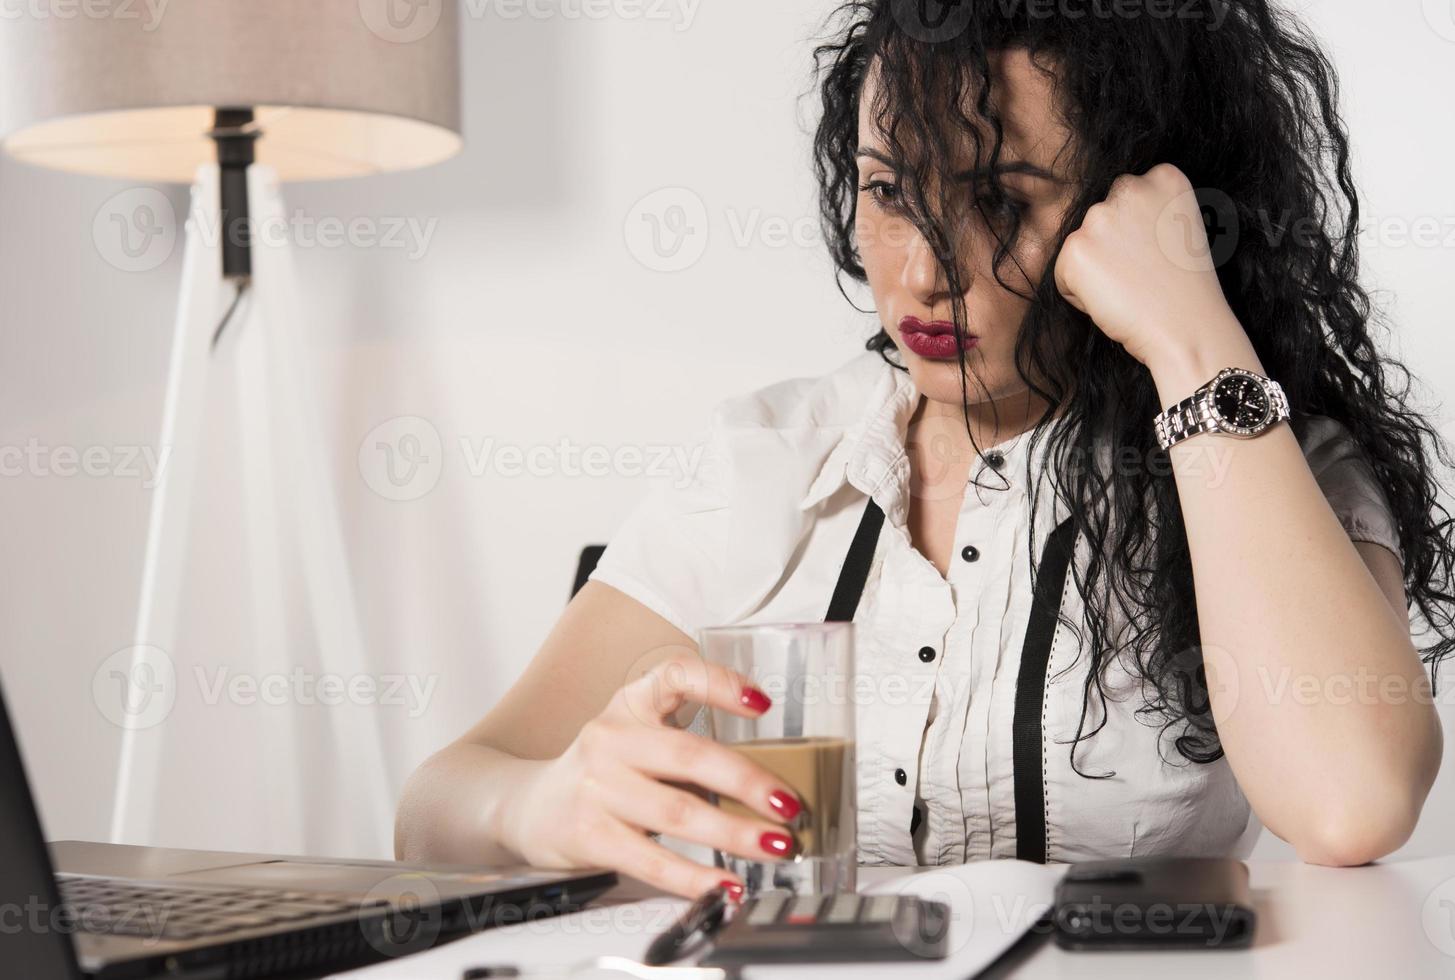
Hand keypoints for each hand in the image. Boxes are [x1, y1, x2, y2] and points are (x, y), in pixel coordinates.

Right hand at [497, 653, 803, 899]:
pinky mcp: (589, 834)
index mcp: (630, 705)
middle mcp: (611, 739)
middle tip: (789, 804)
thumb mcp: (637, 739)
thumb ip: (689, 751)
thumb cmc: (603, 773)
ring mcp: (597, 787)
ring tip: (775, 845)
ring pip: (677, 812)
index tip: (761, 702)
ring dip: (735, 833)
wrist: (529, 807)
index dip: (719, 684)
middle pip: (689, 754)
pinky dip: (695, 877)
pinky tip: (725, 884)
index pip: (675, 676)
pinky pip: (652, 859)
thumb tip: (768, 788)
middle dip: (748, 782)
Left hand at [1053, 163, 1246, 372]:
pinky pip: (1062, 274)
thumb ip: (1148, 210)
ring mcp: (1099, 216)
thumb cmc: (1186, 289)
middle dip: (1111, 245)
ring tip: (1130, 287)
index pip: (1127, 197)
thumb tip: (1111, 218)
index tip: (1160, 251)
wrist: (1186, 327)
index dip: (1138, 232)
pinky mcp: (1075, 248)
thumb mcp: (1180, 228)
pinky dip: (1079, 294)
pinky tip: (1112, 299)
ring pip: (1080, 245)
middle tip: (1142, 273)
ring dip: (1094, 269)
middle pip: (1100, 218)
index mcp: (1164, 176)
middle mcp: (1130, 187)